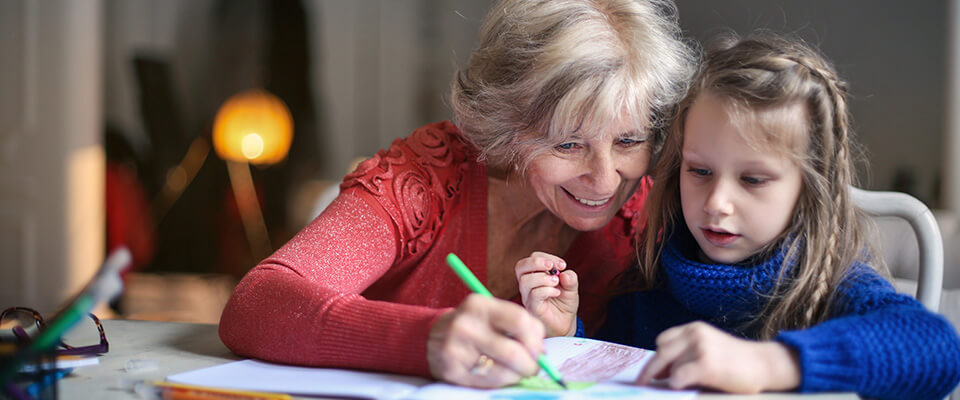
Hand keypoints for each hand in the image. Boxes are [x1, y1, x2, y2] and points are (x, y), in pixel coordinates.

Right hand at [427, 294, 544, 387]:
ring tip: (516, 371)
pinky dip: (502, 381)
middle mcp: (466, 324)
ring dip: (518, 375)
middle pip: (514, 351)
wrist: (431, 337)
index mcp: (479, 304)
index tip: (539, 349)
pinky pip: (490, 382)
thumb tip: (541, 352)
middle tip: (532, 367)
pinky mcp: (453, 370)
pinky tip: (498, 374)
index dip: (536, 339)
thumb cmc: (472, 326)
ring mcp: (457, 348)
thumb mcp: (490, 314)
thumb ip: (517, 326)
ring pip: (504, 371)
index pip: (520, 320)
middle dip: (531, 365)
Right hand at [515, 251, 578, 336]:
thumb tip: (564, 273)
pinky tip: (557, 293)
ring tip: (556, 282)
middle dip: (537, 262)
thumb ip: (570, 278)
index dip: (546, 257)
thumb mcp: (571, 288)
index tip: (562, 265)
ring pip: (525, 281)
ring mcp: (528, 297)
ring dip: (543, 278)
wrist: (565, 324)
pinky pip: (534, 295)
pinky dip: (547, 290)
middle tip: (552, 267)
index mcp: (535, 275)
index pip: (533, 258)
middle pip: (520, 266)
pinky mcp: (533, 308)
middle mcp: (528, 285)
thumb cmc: (564, 304)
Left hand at [636, 321, 800, 393]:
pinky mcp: (706, 364)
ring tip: (687, 384)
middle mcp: (695, 334)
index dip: (658, 357)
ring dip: (673, 379)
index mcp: (694, 328)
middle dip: (650, 371)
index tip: (650, 372)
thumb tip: (660, 373)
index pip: (663, 340)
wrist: (765, 365)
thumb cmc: (736, 361)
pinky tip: (684, 387)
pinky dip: (677, 384)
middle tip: (642, 384)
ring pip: (670, 367)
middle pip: (661, 353)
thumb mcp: (709, 348)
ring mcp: (700, 348)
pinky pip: (678, 377)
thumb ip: (686, 354)